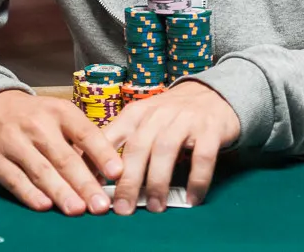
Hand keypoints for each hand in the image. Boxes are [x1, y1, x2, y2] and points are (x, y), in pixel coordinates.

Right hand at [0, 90, 122, 215]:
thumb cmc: (33, 117)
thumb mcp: (58, 116)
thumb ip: (79, 141)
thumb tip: (105, 172)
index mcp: (59, 111)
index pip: (85, 133)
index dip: (102, 153)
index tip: (117, 172)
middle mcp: (37, 125)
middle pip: (65, 158)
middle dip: (85, 184)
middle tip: (100, 204)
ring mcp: (14, 142)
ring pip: (42, 171)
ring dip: (61, 192)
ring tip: (78, 209)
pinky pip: (15, 180)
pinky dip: (30, 194)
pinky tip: (45, 205)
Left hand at [101, 81, 239, 213]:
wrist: (213, 94)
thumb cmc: (171, 115)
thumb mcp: (142, 121)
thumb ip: (121, 143)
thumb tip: (92, 176)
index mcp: (136, 113)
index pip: (110, 137)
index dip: (98, 163)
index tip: (91, 189)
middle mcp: (158, 114)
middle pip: (138, 147)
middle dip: (128, 181)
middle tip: (123, 209)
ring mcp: (185, 120)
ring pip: (166, 150)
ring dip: (158, 182)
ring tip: (155, 207)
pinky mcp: (210, 129)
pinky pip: (202, 157)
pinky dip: (196, 180)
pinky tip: (192, 199)